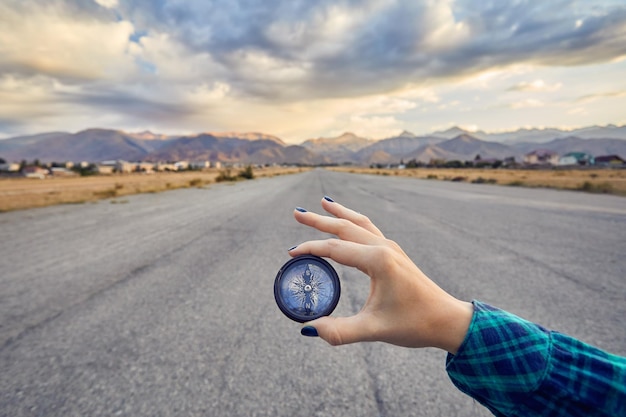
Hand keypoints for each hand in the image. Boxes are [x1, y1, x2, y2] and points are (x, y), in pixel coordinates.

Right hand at [289, 197, 472, 353]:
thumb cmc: (415, 324)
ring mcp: (391, 248)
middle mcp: (384, 248)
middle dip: (319, 220)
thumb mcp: (375, 329)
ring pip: (359, 223)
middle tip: (296, 211)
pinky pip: (370, 229)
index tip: (290, 253)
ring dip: (338, 214)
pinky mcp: (395, 254)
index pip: (335, 249)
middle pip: (345, 227)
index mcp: (378, 260)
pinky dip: (354, 221)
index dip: (310, 249)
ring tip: (322, 203)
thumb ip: (340, 331)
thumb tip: (309, 330)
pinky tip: (349, 222)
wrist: (448, 320)